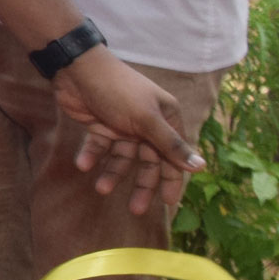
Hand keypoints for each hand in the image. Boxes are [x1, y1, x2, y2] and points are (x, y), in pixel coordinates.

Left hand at [52, 48, 201, 215]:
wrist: (77, 69)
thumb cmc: (118, 90)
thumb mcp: (146, 120)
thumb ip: (170, 145)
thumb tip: (200, 167)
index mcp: (166, 119)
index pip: (174, 156)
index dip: (172, 179)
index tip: (168, 202)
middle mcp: (147, 124)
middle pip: (149, 161)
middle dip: (143, 185)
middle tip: (136, 210)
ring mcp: (123, 126)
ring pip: (122, 157)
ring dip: (113, 173)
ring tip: (101, 189)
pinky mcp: (101, 125)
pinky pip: (99, 147)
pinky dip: (92, 156)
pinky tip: (83, 165)